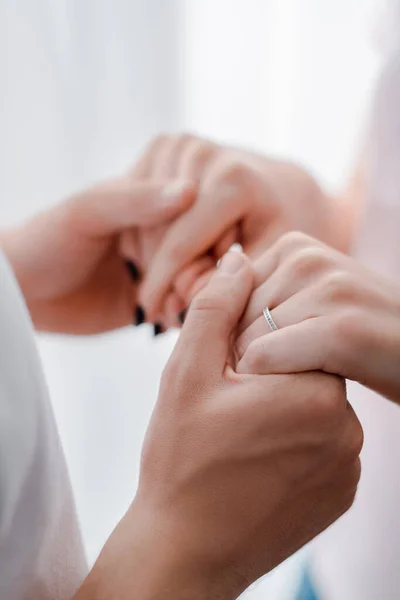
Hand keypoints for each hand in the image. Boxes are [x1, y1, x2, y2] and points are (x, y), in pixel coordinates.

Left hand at [0, 176, 192, 333]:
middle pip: (207, 244)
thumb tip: (190, 189)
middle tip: (181, 290)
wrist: (24, 293)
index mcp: (151, 193)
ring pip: (203, 275)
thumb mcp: (87, 212)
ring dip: (195, 293)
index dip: (198, 235)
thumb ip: (137, 201)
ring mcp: (164, 263)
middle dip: (200, 269)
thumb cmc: (45, 241)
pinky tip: (169, 317)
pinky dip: (186, 311)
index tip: (186, 259)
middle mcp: (163, 226)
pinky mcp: (160, 296)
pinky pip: (187, 302)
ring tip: (171, 306)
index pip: (198, 208)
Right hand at [76, 251, 361, 598]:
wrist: (184, 552)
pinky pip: (323, 447)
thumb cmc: (180, 461)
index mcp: (313, 391)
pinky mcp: (342, 494)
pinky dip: (294, 446)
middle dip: (268, 378)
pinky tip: (256, 465)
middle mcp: (346, 429)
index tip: (225, 377)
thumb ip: (216, 307)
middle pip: (307, 371)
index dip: (252, 348)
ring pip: (315, 408)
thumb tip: (240, 257)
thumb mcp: (186, 373)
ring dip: (281, 411)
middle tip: (227, 410)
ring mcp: (348, 467)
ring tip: (238, 441)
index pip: (294, 337)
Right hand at [134, 133, 341, 320]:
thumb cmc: (281, 231)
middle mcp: (200, 150)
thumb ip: (225, 285)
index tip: (158, 318)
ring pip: (141, 216)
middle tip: (165, 306)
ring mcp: (180, 143)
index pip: (178, 246)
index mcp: (231, 178)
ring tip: (173, 278)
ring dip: (149, 252)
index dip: (163, 288)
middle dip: (156, 273)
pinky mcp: (165, 144)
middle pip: (155, 232)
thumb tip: (179, 300)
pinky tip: (168, 250)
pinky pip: (136, 199)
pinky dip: (146, 229)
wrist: (285, 189)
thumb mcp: (266, 262)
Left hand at [236, 232, 399, 403]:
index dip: (234, 338)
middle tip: (283, 378)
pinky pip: (267, 359)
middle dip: (245, 358)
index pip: (224, 298)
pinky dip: (274, 385)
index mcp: (293, 247)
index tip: (265, 362)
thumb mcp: (312, 301)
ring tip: (298, 383)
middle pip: (231, 322)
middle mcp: (305, 258)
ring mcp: (326, 288)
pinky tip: (305, 392)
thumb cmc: (363, 337)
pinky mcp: (341, 329)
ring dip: (262, 377)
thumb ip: (267, 293)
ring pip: (245, 344)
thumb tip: (218, 283)